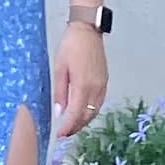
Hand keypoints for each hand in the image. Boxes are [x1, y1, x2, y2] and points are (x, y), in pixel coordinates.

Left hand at [53, 20, 108, 139]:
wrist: (87, 29)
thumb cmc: (71, 46)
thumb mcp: (59, 68)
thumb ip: (60, 92)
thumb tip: (59, 113)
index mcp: (83, 86)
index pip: (76, 115)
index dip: (68, 127)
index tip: (60, 135)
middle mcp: (96, 88)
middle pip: (87, 116)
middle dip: (76, 127)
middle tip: (64, 132)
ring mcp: (103, 85)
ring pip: (95, 111)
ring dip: (84, 121)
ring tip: (72, 125)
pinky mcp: (105, 80)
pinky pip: (99, 102)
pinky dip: (91, 111)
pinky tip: (83, 111)